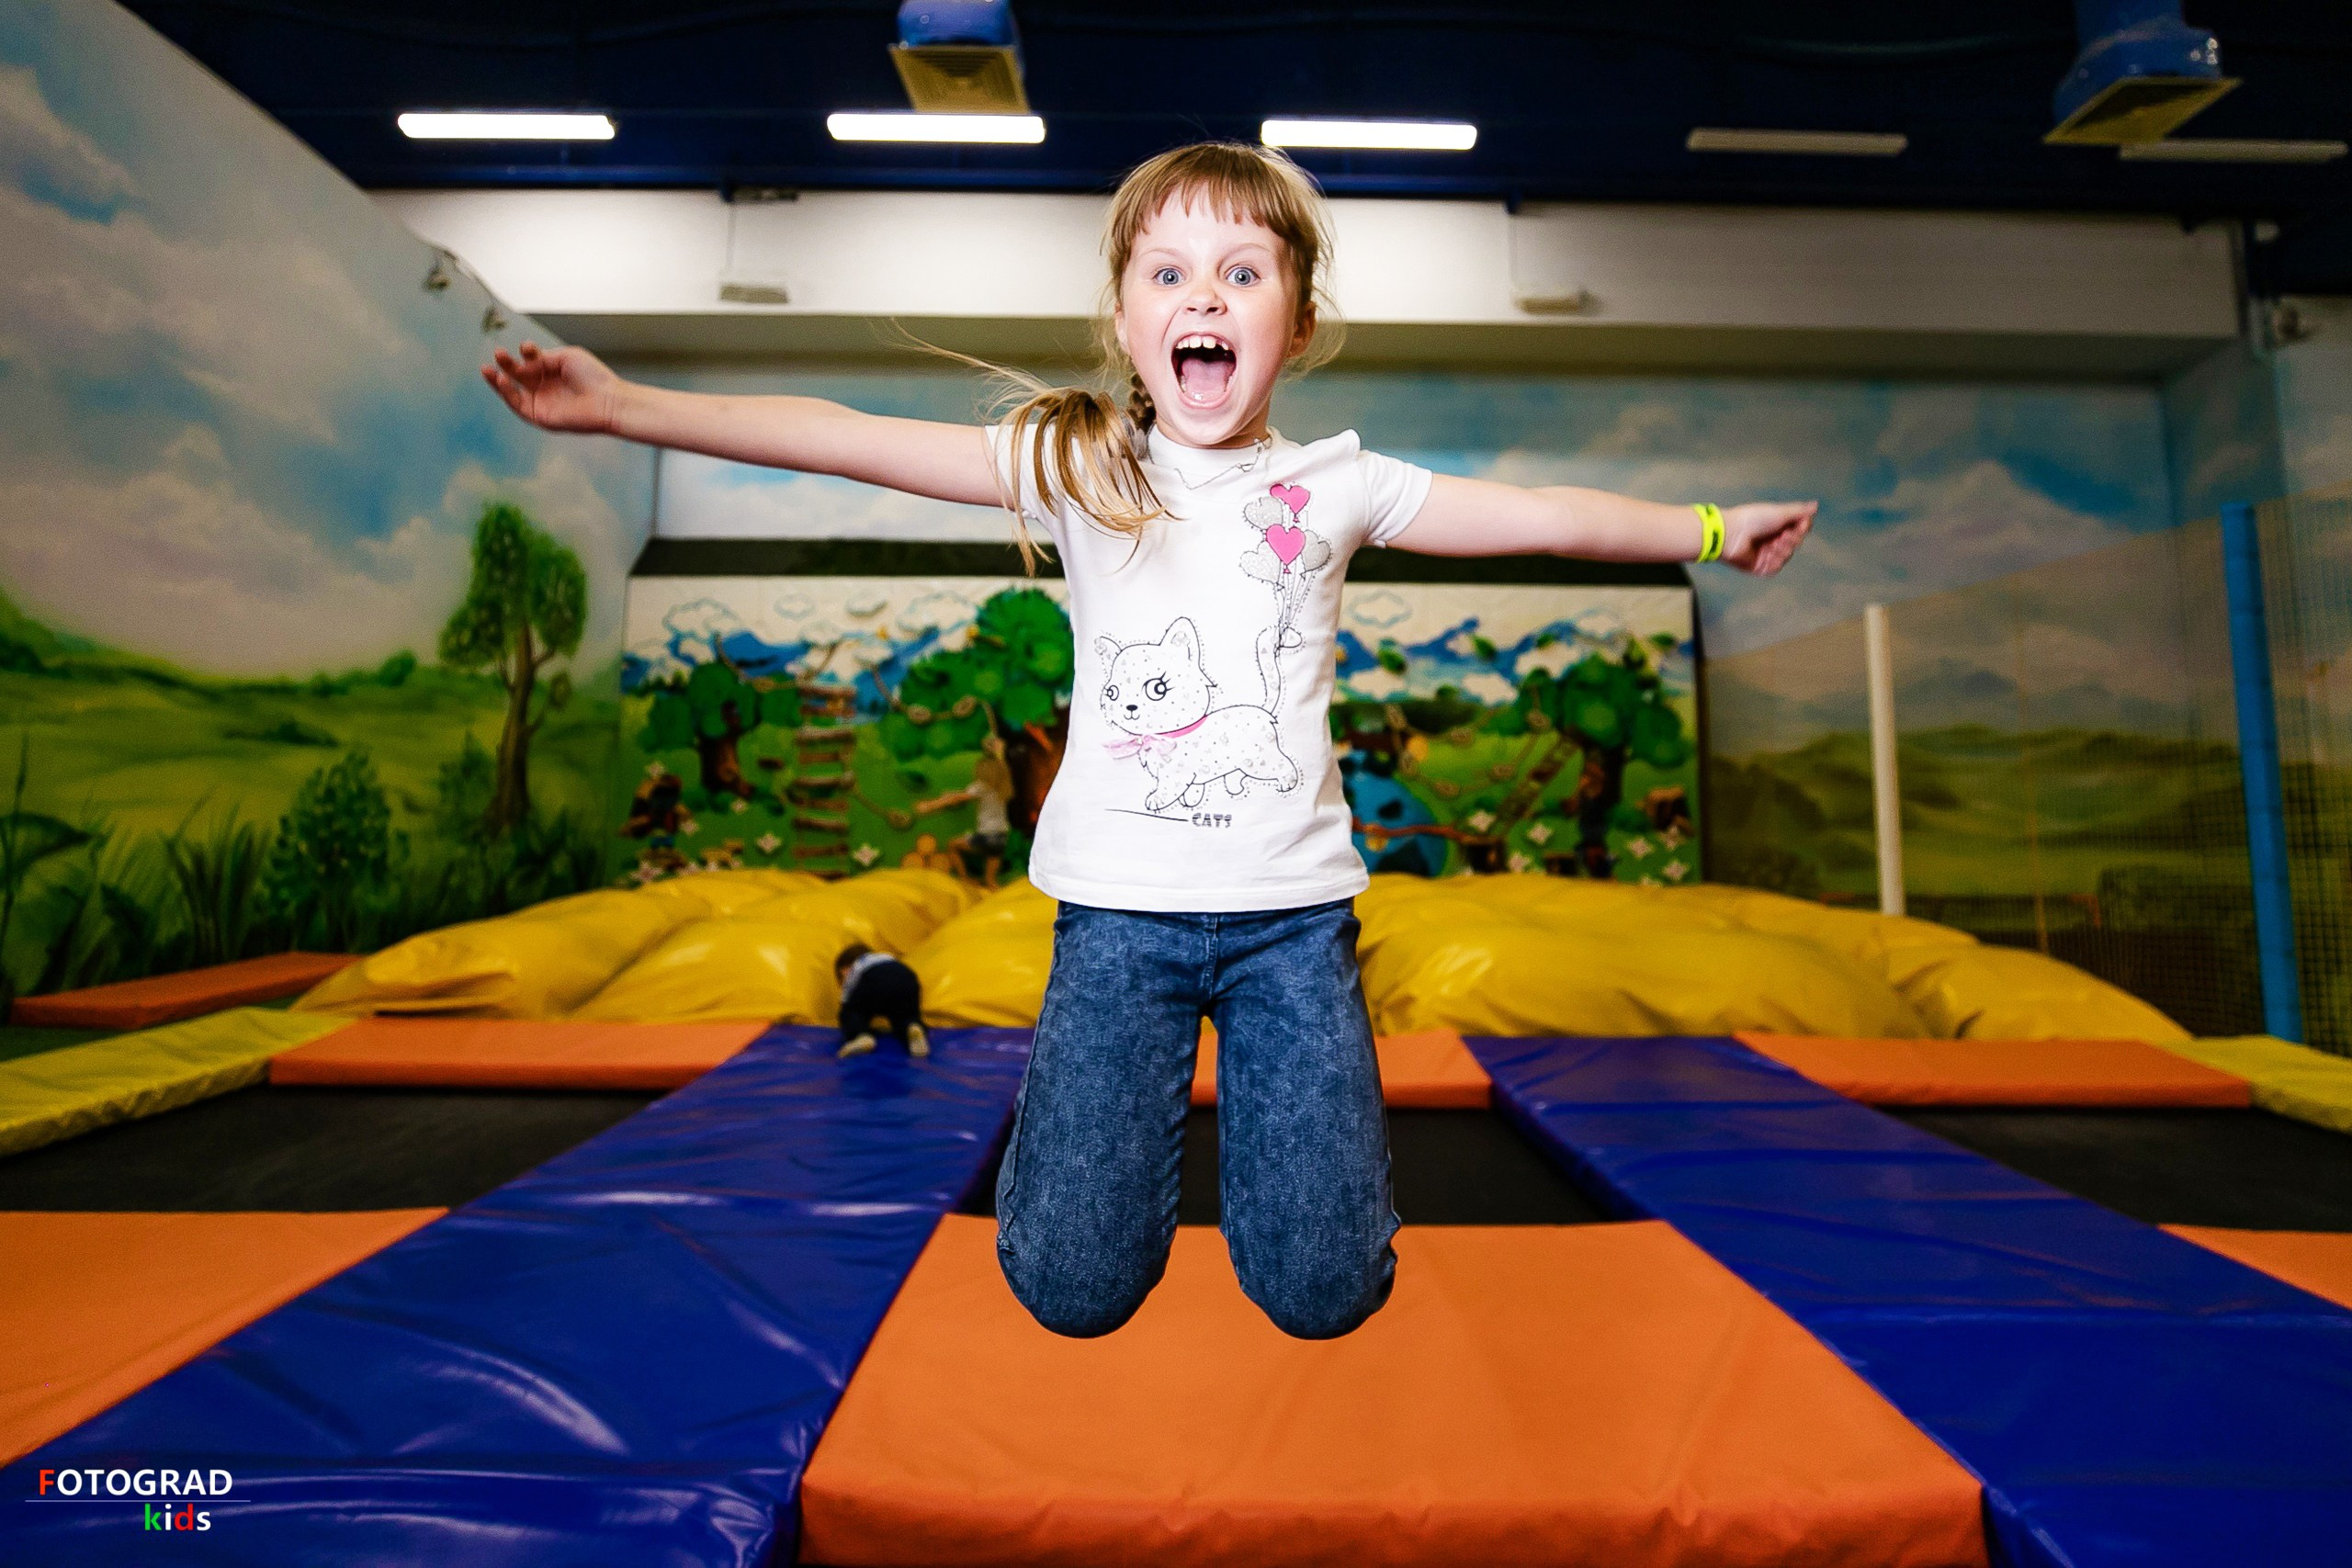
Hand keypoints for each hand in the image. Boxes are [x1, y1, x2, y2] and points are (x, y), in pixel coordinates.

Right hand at [480, 339, 623, 433]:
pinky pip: (517, 405)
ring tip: (488, 368)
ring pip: (513, 391)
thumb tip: (523, 362)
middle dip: (507, 363)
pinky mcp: (540, 417)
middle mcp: (545, 387)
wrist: (608, 401)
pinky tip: (500, 380)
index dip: (527, 352)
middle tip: (498, 353)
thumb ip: (542, 357)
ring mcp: (541, 402)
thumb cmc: (594, 378)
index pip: (531, 360)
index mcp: (552, 371)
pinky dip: (506, 393)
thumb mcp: (566, 357)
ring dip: (499, 380)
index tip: (527, 347)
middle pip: (518, 374)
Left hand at [1720, 501, 1815, 576]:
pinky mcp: (1760, 567)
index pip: (1800, 528)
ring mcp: (1767, 553)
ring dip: (1783, 549)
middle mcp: (1773, 538)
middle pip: (1796, 542)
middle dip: (1792, 539)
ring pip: (1787, 555)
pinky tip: (1768, 554)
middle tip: (1782, 535)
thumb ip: (1798, 511)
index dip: (1802, 528)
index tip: (1800, 524)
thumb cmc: (1754, 518)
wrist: (1732, 534)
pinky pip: (1776, 567)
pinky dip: (1775, 561)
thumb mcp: (1779, 512)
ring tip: (1773, 543)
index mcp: (1777, 524)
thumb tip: (1816, 505)